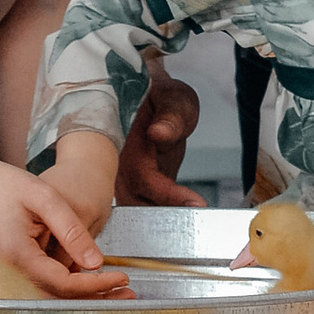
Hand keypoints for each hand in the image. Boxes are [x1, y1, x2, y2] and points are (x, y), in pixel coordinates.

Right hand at [0, 150, 129, 299]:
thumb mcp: (42, 196)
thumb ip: (70, 229)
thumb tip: (96, 262)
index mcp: (16, 255)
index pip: (64, 284)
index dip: (96, 285)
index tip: (122, 277)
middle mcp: (5, 273)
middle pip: (56, 299)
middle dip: (93, 299)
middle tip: (127, 294)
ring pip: (45, 296)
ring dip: (78, 296)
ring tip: (113, 291)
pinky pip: (33, 286)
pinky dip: (60, 288)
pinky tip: (82, 279)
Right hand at [115, 66, 202, 210]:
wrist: (146, 96)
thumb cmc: (159, 94)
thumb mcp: (172, 98)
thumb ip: (170, 116)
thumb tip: (159, 133)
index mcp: (124, 141)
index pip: (142, 178)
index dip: (168, 195)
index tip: (196, 204)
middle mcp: (116, 163)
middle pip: (133, 203)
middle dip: (163, 217)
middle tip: (197, 219)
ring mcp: (120, 176)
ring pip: (134, 209)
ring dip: (161, 218)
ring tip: (194, 218)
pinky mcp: (131, 184)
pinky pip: (140, 205)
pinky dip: (160, 213)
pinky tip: (183, 213)